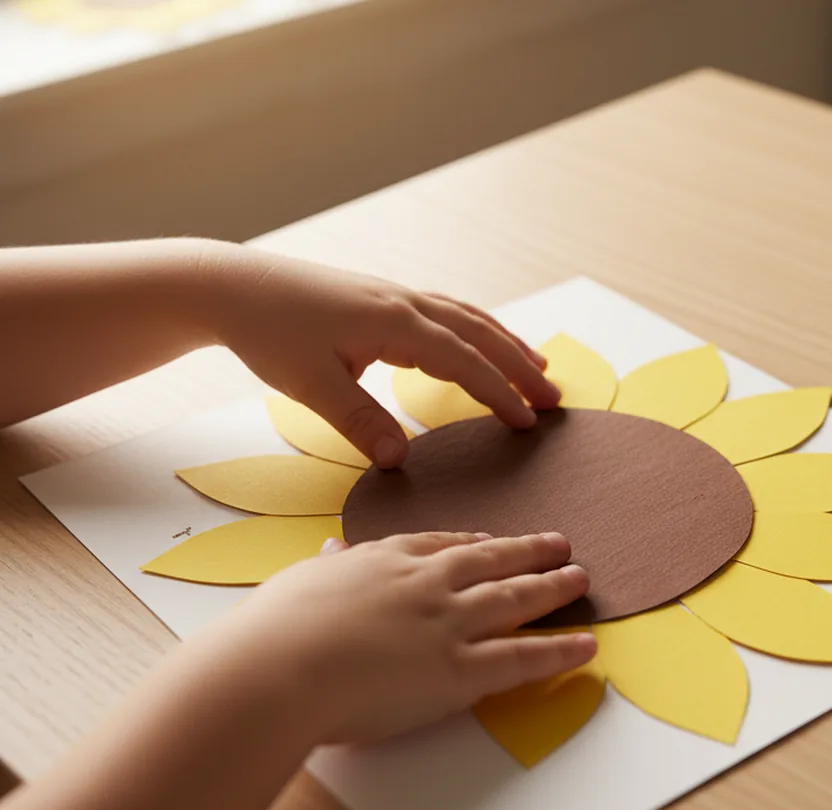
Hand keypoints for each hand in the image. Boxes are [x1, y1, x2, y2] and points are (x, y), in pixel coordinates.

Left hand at [199, 242, 559, 467]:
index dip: (499, 393)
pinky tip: (481, 343)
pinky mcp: (384, 298)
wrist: (235, 285)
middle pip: (480, 334)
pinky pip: (448, 312)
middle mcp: (405, 303)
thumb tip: (399, 460)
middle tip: (554, 399)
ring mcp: (397, 296)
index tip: (528, 421)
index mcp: (394, 324)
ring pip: (469, 318)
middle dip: (520, 367)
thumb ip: (359, 422)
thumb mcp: (310, 386)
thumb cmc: (270, 332)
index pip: (463, 362)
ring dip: (506, 343)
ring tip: (538, 368)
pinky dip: (477, 329)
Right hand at [223, 532, 594, 744]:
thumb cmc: (275, 631)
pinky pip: (523, 658)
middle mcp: (426, 584)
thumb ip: (327, 568)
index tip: (491, 540)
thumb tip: (331, 552)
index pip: (440, 544)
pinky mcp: (461, 670)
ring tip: (581, 578)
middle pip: (491, 560)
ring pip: (515, 599)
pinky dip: (559, 650)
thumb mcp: (300, 582)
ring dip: (552, 587)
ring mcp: (449, 623)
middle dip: (528, 551)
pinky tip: (585, 645)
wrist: (279, 669)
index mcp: (385, 560)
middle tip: (560, 544)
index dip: (472, 543)